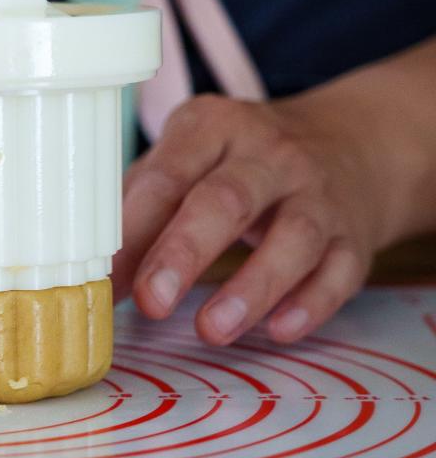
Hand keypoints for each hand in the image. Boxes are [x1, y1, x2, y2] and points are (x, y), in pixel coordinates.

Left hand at [112, 87, 406, 345]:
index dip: (133, 230)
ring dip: (252, 288)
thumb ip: (145, 210)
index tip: (105, 278)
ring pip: (292, 237)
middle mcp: (271, 155)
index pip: (168, 175)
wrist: (353, 142)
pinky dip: (311, 303)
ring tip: (211, 330)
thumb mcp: (191, 160)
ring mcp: (318, 194)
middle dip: (184, 252)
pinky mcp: (353, 236)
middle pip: (227, 200)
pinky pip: (339, 271)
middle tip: (152, 302)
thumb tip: (104, 278)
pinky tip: (280, 330)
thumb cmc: (243, 162)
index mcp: (214, 127)